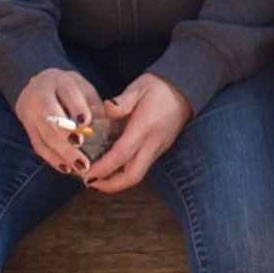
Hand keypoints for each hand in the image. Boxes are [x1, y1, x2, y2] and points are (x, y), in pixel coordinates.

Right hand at [14, 66, 107, 175]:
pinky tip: (68, 169)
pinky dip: (54, 159)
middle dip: (65, 133)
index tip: (86, 121)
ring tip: (81, 165)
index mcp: (60, 82)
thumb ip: (95, 105)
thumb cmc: (69, 90)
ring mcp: (32, 115)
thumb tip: (114, 128)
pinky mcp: (29, 131)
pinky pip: (39, 147)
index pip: (67, 93)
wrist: (35, 88)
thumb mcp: (83, 88)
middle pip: (50, 116)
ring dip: (63, 152)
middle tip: (81, 145)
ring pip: (44, 135)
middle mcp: (41, 97)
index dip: (76, 107)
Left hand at [81, 71, 191, 194]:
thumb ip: (122, 101)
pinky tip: (113, 167)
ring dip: (117, 181)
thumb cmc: (159, 87)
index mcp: (144, 127)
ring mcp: (158, 148)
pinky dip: (125, 172)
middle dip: (110, 185)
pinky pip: (142, 167)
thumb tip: (106, 108)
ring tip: (98, 179)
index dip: (103, 168)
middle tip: (90, 183)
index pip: (122, 155)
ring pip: (138, 174)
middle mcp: (153, 142)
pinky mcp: (160, 149)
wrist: (186, 89)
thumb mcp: (138, 87)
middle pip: (133, 175)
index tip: (87, 175)